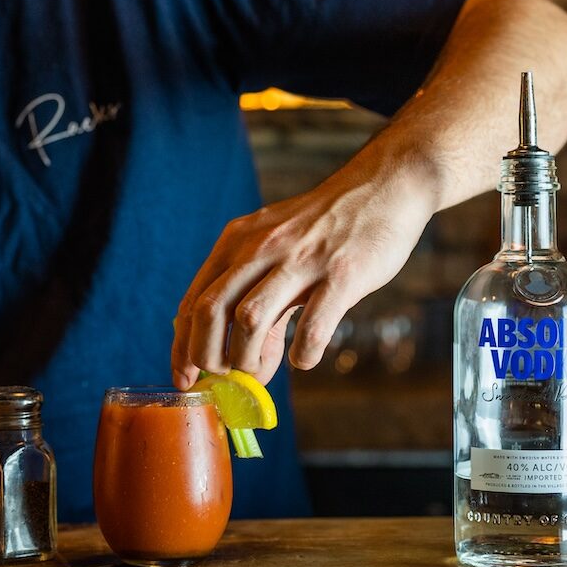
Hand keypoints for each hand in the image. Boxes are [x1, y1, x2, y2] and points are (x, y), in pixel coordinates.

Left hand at [171, 157, 436, 388]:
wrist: (383, 187)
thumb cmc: (326, 230)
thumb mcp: (280, 257)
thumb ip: (263, 310)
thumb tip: (253, 370)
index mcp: (238, 243)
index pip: (193, 300)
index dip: (182, 346)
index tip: (183, 378)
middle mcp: (261, 249)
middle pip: (210, 309)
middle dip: (206, 354)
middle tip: (220, 377)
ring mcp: (301, 261)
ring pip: (249, 318)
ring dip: (246, 357)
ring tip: (257, 372)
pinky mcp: (341, 275)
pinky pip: (311, 327)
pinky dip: (302, 354)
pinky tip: (303, 359)